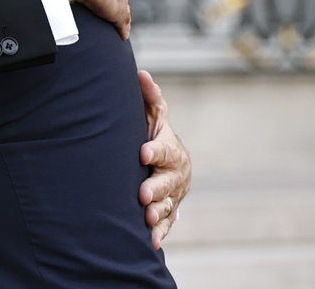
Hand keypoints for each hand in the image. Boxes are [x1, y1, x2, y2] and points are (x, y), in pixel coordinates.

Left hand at [137, 70, 190, 248]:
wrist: (170, 164)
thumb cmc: (155, 135)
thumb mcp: (153, 115)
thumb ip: (149, 97)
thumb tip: (140, 73)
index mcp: (169, 150)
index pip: (162, 149)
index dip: (154, 151)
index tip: (142, 153)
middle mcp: (174, 174)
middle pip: (166, 182)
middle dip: (156, 188)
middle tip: (143, 193)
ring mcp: (172, 194)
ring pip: (167, 204)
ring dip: (157, 212)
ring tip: (146, 217)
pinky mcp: (168, 211)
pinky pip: (165, 224)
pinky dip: (159, 233)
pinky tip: (150, 242)